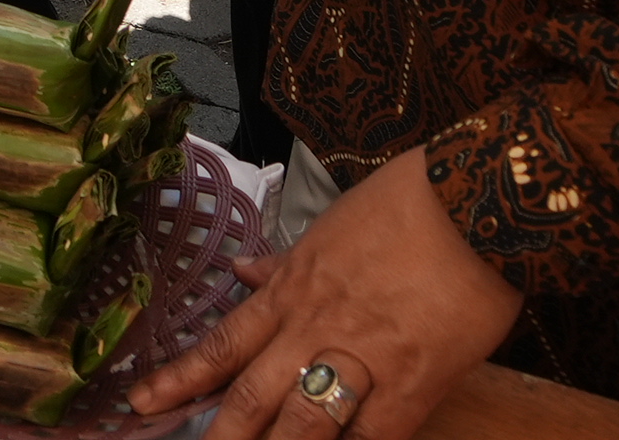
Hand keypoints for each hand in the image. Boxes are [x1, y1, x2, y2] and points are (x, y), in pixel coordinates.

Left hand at [128, 148, 520, 437]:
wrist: (475, 201)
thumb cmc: (406, 207)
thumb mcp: (330, 227)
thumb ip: (285, 264)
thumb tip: (243, 271)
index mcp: (292, 290)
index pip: (223, 344)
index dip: (180, 379)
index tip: (142, 403)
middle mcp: (314, 328)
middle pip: (252, 397)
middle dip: (222, 437)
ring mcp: (363, 359)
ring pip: (302, 425)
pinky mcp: (413, 385)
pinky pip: (372, 436)